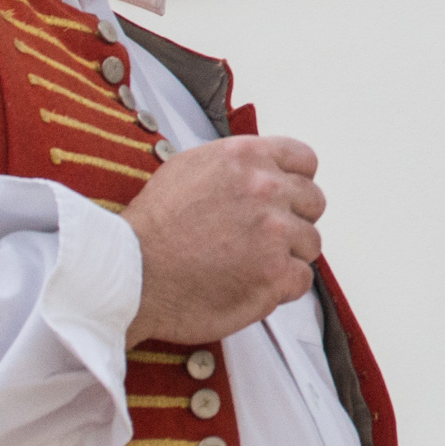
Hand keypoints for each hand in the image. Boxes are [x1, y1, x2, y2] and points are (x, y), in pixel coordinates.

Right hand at [121, 132, 324, 346]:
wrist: (131, 272)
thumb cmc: (151, 227)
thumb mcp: (189, 167)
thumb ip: (234, 166)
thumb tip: (257, 172)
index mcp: (247, 157)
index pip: (304, 160)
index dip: (296, 182)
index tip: (285, 199)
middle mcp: (267, 189)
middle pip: (313, 202)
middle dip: (293, 220)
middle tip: (263, 238)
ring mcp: (275, 233)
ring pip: (310, 243)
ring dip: (287, 255)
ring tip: (250, 264)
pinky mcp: (275, 274)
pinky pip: (301, 280)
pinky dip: (282, 288)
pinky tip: (252, 285)